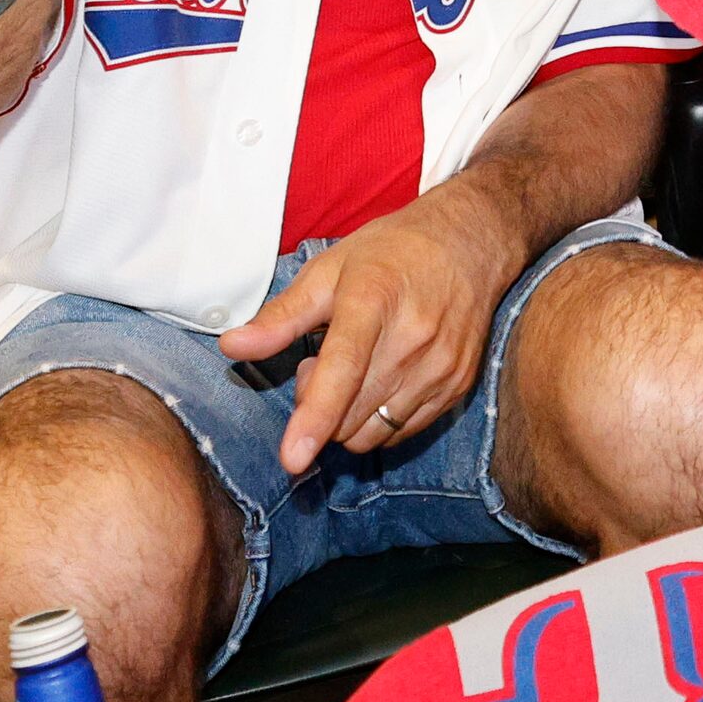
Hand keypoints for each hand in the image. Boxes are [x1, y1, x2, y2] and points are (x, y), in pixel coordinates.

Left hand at [219, 181, 524, 473]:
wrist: (470, 243)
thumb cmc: (392, 252)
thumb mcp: (329, 268)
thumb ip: (281, 316)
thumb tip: (232, 347)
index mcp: (374, 299)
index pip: (343, 369)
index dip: (315, 417)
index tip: (293, 458)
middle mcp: (414, 338)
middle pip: (350, 414)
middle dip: (318, 407)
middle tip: (318, 363)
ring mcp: (441, 367)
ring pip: (373, 433)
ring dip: (347, 419)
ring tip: (354, 370)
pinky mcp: (457, 387)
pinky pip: (402, 432)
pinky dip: (378, 420)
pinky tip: (380, 380)